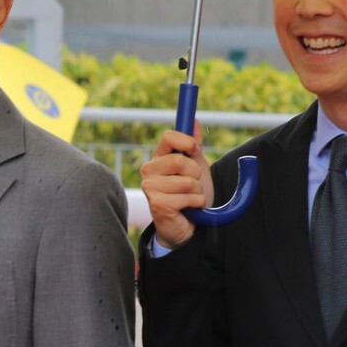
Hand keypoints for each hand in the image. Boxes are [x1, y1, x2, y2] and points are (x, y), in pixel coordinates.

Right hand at [139, 122, 214, 249]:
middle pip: (179, 160)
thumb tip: (194, 122)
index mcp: (157, 158)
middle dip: (196, 174)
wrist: (189, 224)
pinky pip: (188, 197)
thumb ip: (193, 146)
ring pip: (186, 181)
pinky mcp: (157, 205)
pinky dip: (196, 204)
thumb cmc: (190, 194)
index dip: (186, 142)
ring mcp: (150, 188)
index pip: (168, 137)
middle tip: (194, 184)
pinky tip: (188, 209)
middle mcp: (149, 171)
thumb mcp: (196, 167)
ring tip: (190, 198)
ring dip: (197, 192)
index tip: (195, 151)